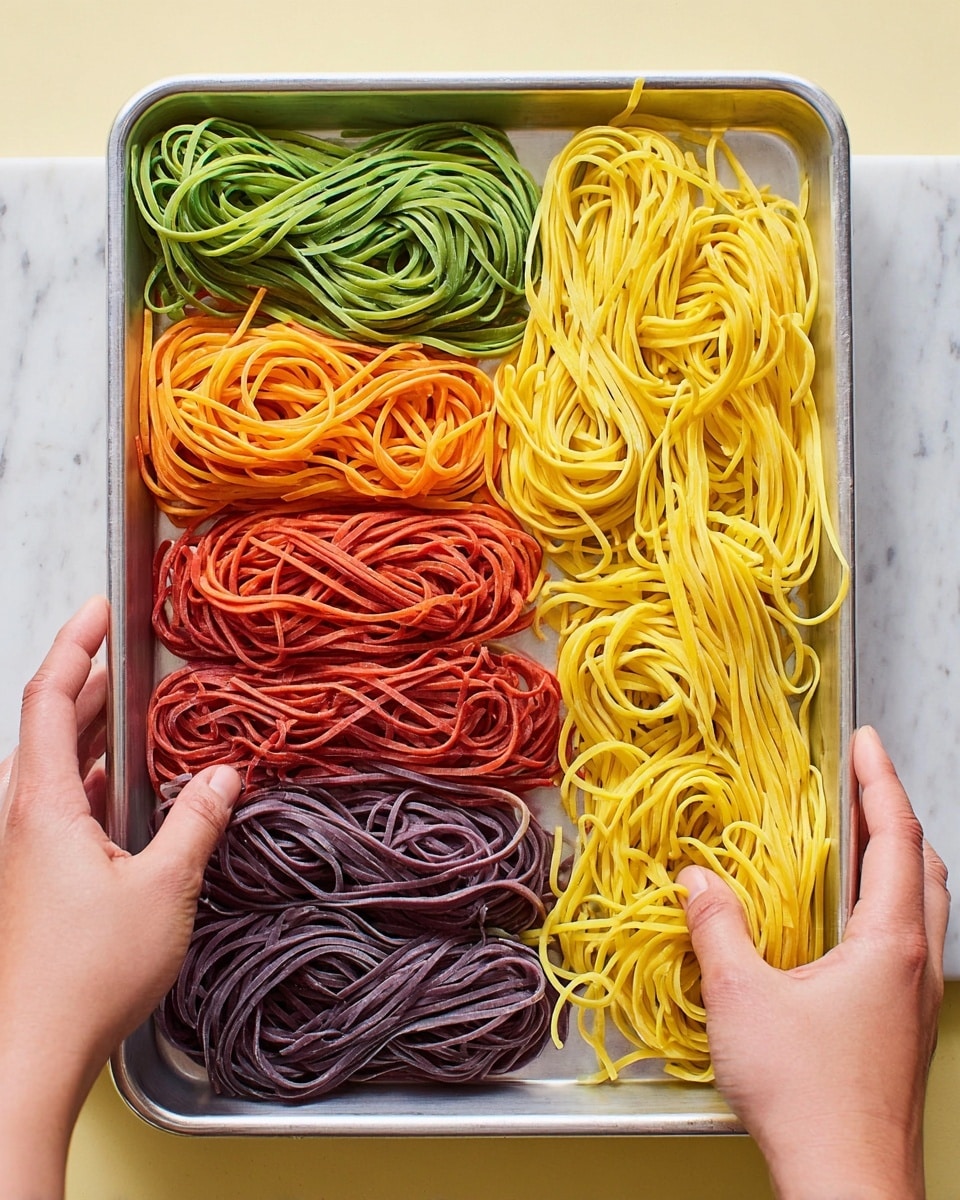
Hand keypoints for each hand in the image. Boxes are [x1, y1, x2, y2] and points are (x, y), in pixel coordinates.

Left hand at [0, 597, 240, 1198]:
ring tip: (127, 708)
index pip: (49, 700)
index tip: (99, 608)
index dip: (74, 646)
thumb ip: (196, 824)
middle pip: (48, 727)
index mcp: (44, 806)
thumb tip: (225, 776)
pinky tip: (117, 788)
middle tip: (126, 651)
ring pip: (52, 767)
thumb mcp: (163, 888)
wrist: (28, 1052)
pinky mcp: (36, 880)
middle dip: (86, 679)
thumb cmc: (86, 973)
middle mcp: (24, 820)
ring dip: (87, 729)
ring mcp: (26, 852)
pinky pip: (58, 804)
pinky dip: (89, 776)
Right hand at [679, 725, 948, 1199]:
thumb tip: (696, 881)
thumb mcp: (742, 998)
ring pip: (925, 906)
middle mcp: (916, 965)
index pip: (896, 837)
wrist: (848, 1184)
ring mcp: (917, 999)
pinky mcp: (904, 1028)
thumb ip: (717, 928)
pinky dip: (891, 905)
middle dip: (897, 813)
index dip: (881, 780)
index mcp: (890, 942)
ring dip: (899, 860)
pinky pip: (910, 942)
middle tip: (866, 781)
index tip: (866, 741)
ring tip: (863, 839)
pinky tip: (852, 924)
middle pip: (926, 866)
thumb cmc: (808, 1096)